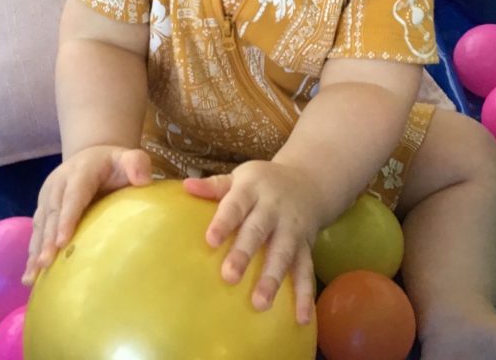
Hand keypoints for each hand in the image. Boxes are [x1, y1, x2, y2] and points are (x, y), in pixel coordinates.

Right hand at [23, 145, 151, 284]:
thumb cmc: (113, 163)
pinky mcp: (43, 210)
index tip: (63, 241)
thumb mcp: (127, 157)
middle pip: (53, 213)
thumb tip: (143, 181)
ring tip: (33, 276)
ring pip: (41, 225)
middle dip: (48, 240)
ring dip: (36, 249)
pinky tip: (31, 275)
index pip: (73, 196)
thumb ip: (137, 163)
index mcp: (80, 172)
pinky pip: (37, 232)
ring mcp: (48, 197)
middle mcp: (58, 185)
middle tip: (46, 263)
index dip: (67, 218)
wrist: (91, 156)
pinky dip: (33, 252)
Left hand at [183, 161, 322, 323]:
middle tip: (229, 276)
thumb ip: (214, 186)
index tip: (210, 240)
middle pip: (259, 230)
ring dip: (273, 279)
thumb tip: (186, 185)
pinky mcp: (306, 247)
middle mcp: (274, 209)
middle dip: (245, 253)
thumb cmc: (263, 183)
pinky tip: (301, 318)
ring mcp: (292, 229)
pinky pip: (306, 271)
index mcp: (253, 189)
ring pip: (283, 254)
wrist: (309, 181)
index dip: (224, 222)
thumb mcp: (240, 177)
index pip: (236, 205)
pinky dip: (305, 295)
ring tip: (260, 303)